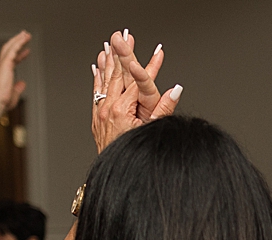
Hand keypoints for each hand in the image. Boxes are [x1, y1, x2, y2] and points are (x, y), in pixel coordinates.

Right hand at [0, 31, 31, 122]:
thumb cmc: (1, 101)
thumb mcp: (13, 94)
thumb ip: (18, 88)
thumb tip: (22, 83)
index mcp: (1, 73)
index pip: (12, 61)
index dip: (20, 55)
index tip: (26, 51)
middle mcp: (0, 66)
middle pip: (9, 50)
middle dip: (17, 42)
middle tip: (24, 35)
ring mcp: (2, 63)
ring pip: (11, 46)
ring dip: (19, 39)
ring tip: (26, 34)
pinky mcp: (5, 62)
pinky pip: (13, 49)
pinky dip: (19, 42)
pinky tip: (24, 38)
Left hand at [92, 30, 181, 152]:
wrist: (114, 172)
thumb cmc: (133, 154)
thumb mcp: (152, 131)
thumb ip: (164, 109)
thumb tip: (175, 91)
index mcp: (122, 110)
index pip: (136, 80)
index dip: (148, 64)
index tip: (157, 52)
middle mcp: (108, 109)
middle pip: (118, 75)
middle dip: (123, 53)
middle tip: (125, 35)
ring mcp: (100, 113)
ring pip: (105, 81)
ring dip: (108, 61)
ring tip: (110, 44)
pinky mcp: (97, 118)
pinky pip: (97, 92)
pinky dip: (98, 77)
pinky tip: (97, 66)